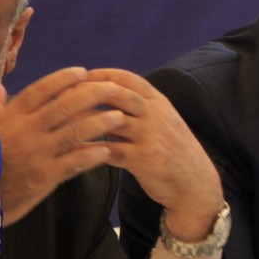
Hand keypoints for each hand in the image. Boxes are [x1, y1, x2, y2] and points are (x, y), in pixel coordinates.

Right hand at [0, 69, 120, 224]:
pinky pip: (75, 162)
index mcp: (10, 116)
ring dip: (101, 122)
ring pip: (75, 131)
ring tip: (119, 116)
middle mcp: (26, 130)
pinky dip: (92, 155)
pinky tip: (107, 150)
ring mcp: (38, 153)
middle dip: (92, 94)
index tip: (83, 72)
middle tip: (112, 88)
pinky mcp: (45, 176)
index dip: (63, 79)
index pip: (41, 90)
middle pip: (65, 106)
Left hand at [75, 69, 224, 241]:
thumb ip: (140, 108)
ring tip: (63, 122)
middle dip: (90, 91)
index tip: (79, 76)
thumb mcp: (163, 121)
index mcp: (159, 102)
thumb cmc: (173, 151)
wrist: (195, 183)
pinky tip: (73, 150)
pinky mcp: (144, 159)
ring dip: (86, 120)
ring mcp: (150, 136)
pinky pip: (111, 151)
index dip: (102, 75)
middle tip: (64, 94)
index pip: (128, 79)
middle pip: (118, 94)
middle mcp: (155, 115)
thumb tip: (107, 94)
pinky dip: (91, 149)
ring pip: (112, 120)